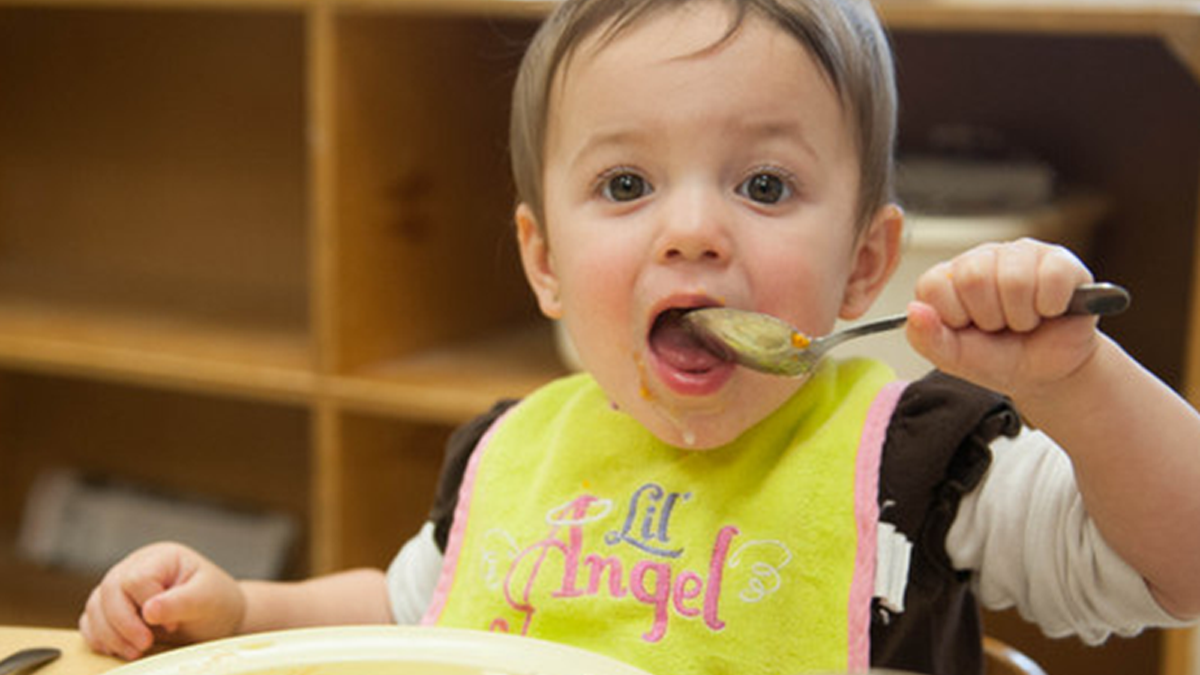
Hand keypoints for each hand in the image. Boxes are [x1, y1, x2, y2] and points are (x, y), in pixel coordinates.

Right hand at [79, 542, 245, 659]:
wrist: (218, 618)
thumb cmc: (216, 603)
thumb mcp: (206, 600)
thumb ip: (180, 602)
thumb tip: (148, 609)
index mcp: (161, 557)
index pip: (136, 578)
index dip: (148, 604)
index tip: (174, 625)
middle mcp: (136, 567)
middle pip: (109, 590)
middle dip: (123, 624)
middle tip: (144, 645)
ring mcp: (122, 588)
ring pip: (95, 607)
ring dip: (109, 635)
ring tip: (135, 652)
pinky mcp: (114, 609)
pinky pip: (91, 621)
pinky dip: (99, 638)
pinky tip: (118, 650)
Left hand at [905, 238, 1097, 398]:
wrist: (1047, 374)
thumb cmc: (997, 359)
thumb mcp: (955, 358)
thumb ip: (928, 338)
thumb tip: (913, 310)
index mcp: (948, 277)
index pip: (933, 284)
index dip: (953, 316)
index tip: (967, 329)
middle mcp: (981, 258)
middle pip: (974, 277)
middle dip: (990, 318)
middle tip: (1000, 327)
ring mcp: (1020, 254)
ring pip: (1014, 279)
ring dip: (1022, 317)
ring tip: (1024, 322)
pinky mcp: (1059, 259)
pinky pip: (1052, 277)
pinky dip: (1051, 307)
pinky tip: (1049, 311)